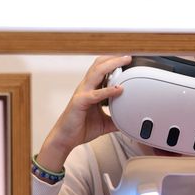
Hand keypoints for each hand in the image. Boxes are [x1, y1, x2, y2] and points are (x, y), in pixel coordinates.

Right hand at [37, 55, 130, 171]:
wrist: (65, 139)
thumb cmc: (80, 127)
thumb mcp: (104, 123)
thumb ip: (116, 119)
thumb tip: (129, 121)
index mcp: (91, 89)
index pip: (102, 70)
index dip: (113, 62)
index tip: (127, 59)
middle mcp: (86, 87)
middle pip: (99, 65)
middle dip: (114, 58)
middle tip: (128, 56)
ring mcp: (82, 93)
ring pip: (97, 72)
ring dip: (112, 65)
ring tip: (124, 61)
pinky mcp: (80, 102)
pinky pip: (95, 94)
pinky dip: (108, 90)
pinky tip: (119, 89)